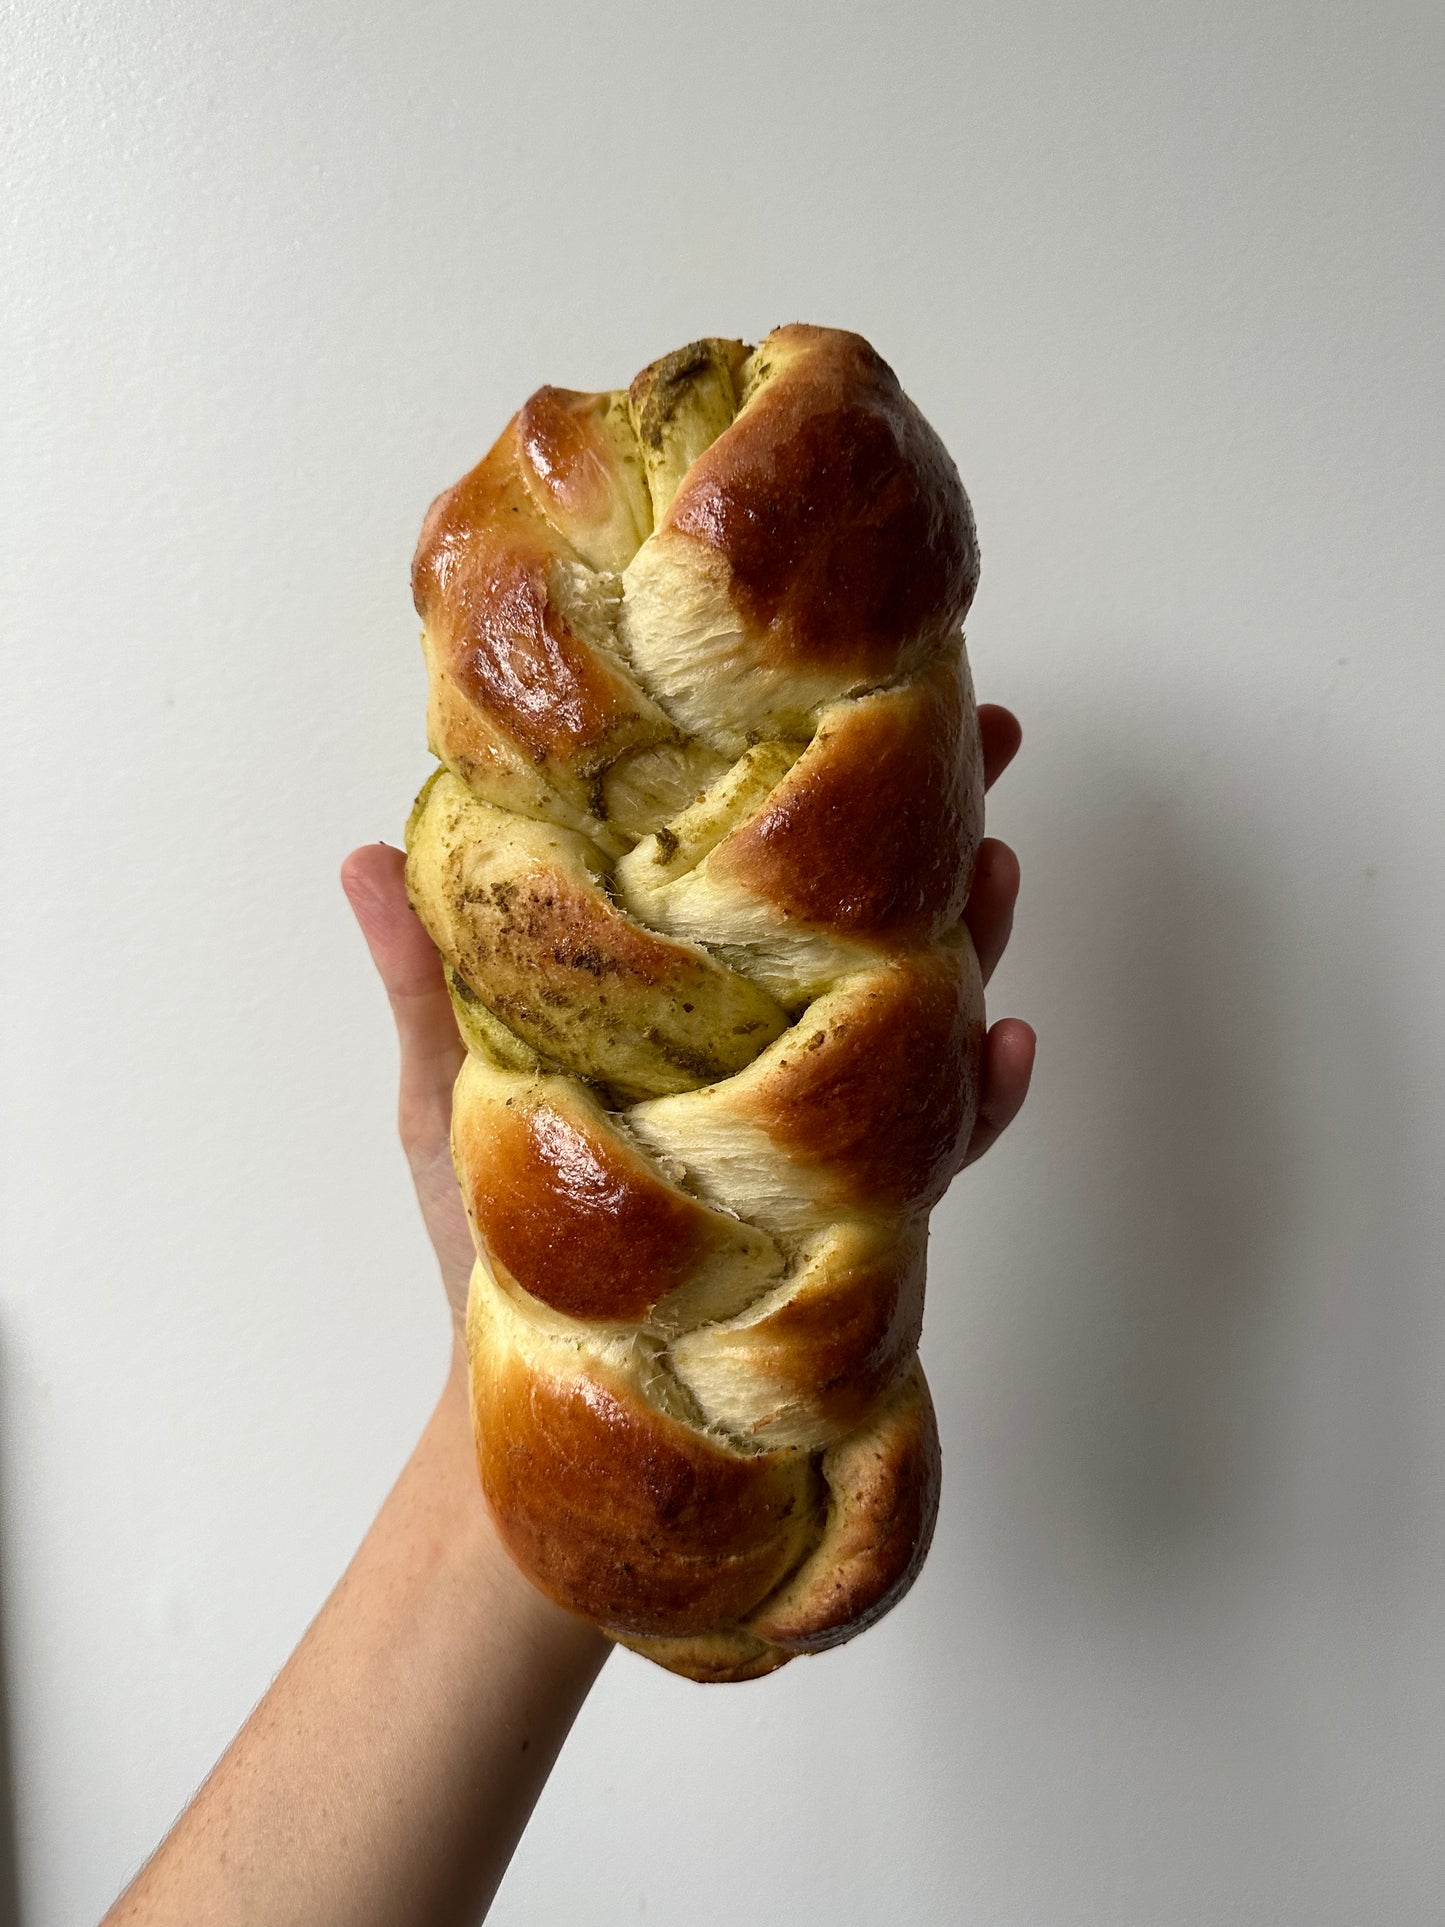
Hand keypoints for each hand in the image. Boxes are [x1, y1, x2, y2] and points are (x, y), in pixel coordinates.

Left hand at [340, 710, 1033, 1329]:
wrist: (534, 1401)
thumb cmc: (493, 1243)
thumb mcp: (447, 1092)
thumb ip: (425, 980)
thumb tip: (361, 852)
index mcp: (686, 1006)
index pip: (760, 875)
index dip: (806, 783)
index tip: (842, 685)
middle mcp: (764, 1055)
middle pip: (871, 921)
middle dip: (931, 825)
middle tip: (982, 739)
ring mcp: (813, 1133)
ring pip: (921, 1017)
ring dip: (977, 937)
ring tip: (997, 868)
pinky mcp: (848, 1220)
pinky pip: (932, 1154)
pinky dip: (981, 1097)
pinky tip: (1000, 1042)